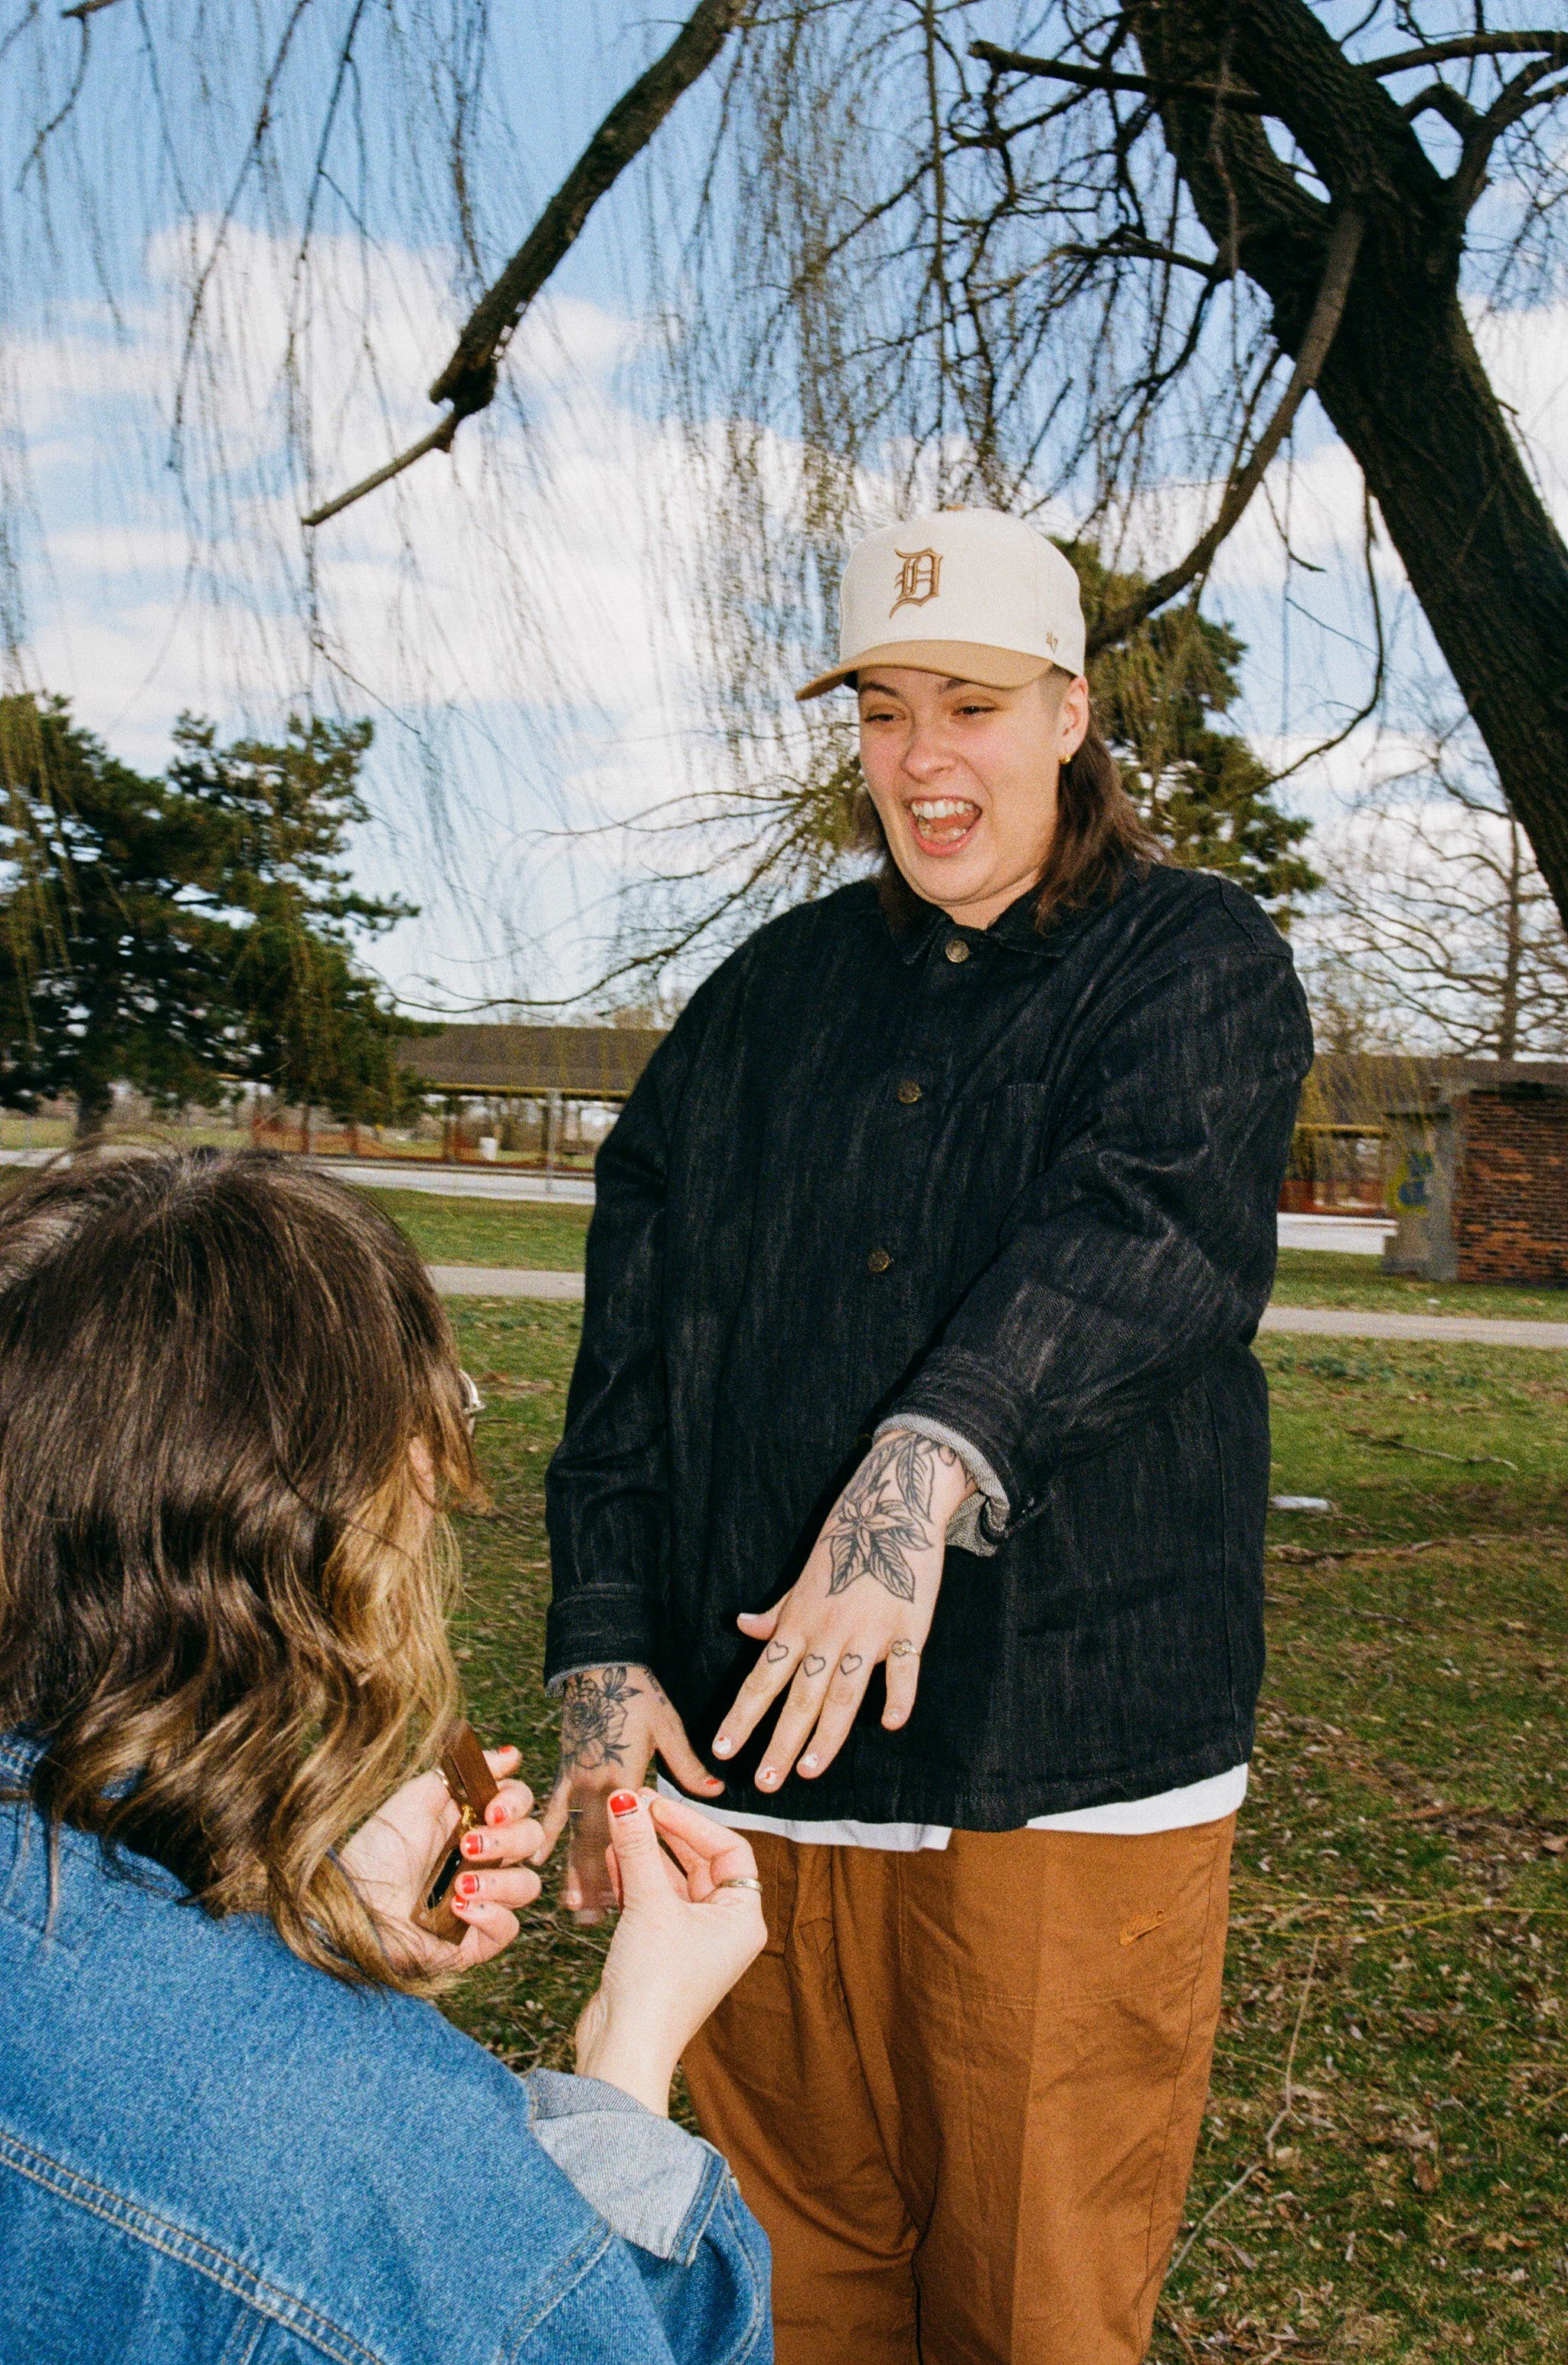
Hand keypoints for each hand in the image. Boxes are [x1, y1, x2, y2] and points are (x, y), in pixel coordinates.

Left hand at [340, 1746, 542, 1974]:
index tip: (493, 1809)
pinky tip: (460, 1908)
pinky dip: (491, 1914)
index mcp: (470, 1822)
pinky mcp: (478, 1939)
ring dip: (500, 1880)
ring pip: (528, 1884)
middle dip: (509, 1838)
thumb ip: (462, 1772)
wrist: (354, 1908)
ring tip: (461, 1884)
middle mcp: (483, 1859)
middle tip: (470, 1844)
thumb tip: (511, 1755)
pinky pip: (510, 1926)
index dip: (517, 1802)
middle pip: (531, 1839)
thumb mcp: (415, 1799)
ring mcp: (483, 1899)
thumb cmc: (378, 1852)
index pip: (519, 1804)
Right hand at [532, 1664, 723, 1926]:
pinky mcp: (561, 1771)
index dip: (626, 1866)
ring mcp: (574, 1780)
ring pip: (573, 1835)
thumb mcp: (669, 1727)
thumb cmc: (637, 1692)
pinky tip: (536, 1862)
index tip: (627, 1898)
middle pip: (595, 1844)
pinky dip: (546, 1835)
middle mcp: (595, 1784)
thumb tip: (717, 1791)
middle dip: (595, 1884)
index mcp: (624, 1776)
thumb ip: (688, 1766)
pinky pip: (552, 1810)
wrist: (595, 1663)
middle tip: (593, 1922)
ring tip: (573, 1909)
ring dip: (573, 1871)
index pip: (627, 1832)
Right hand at [573, 1789, 765, 2113]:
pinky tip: (610, 1857)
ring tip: (616, 1824)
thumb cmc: (654, 1983)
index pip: (729, 1849)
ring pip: (670, 1880)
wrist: (624, 2049)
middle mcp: (723, 1928)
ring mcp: (690, 1940)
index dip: (692, 1822)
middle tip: (631, 1804)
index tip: (655, 1803)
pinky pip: (651, 1901)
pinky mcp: (660, 1950)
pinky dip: (632, 1878)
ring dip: (643, 1852)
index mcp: (742, 1919)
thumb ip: (638, 1848)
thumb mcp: (649, 1905)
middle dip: (664, 1833)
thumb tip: (625, 1799)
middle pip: (698, 1861)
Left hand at [713, 1430, 973, 1790]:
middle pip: (799, 1697)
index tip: (721, 1750)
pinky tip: (889, 1725)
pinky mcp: (909, 1628)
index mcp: (798, 1624)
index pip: (762, 1679)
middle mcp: (827, 1633)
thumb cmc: (844, 1545)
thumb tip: (743, 1628)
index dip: (741, 1716)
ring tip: (807, 1771)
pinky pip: (903, 1669)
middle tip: (765, 1783)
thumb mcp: (802, 1580)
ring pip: (843, 1694)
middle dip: (779, 1742)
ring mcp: (868, 1633)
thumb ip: (776, 1613)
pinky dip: (898, 1696)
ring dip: (825, 1736)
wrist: (890, 1508)